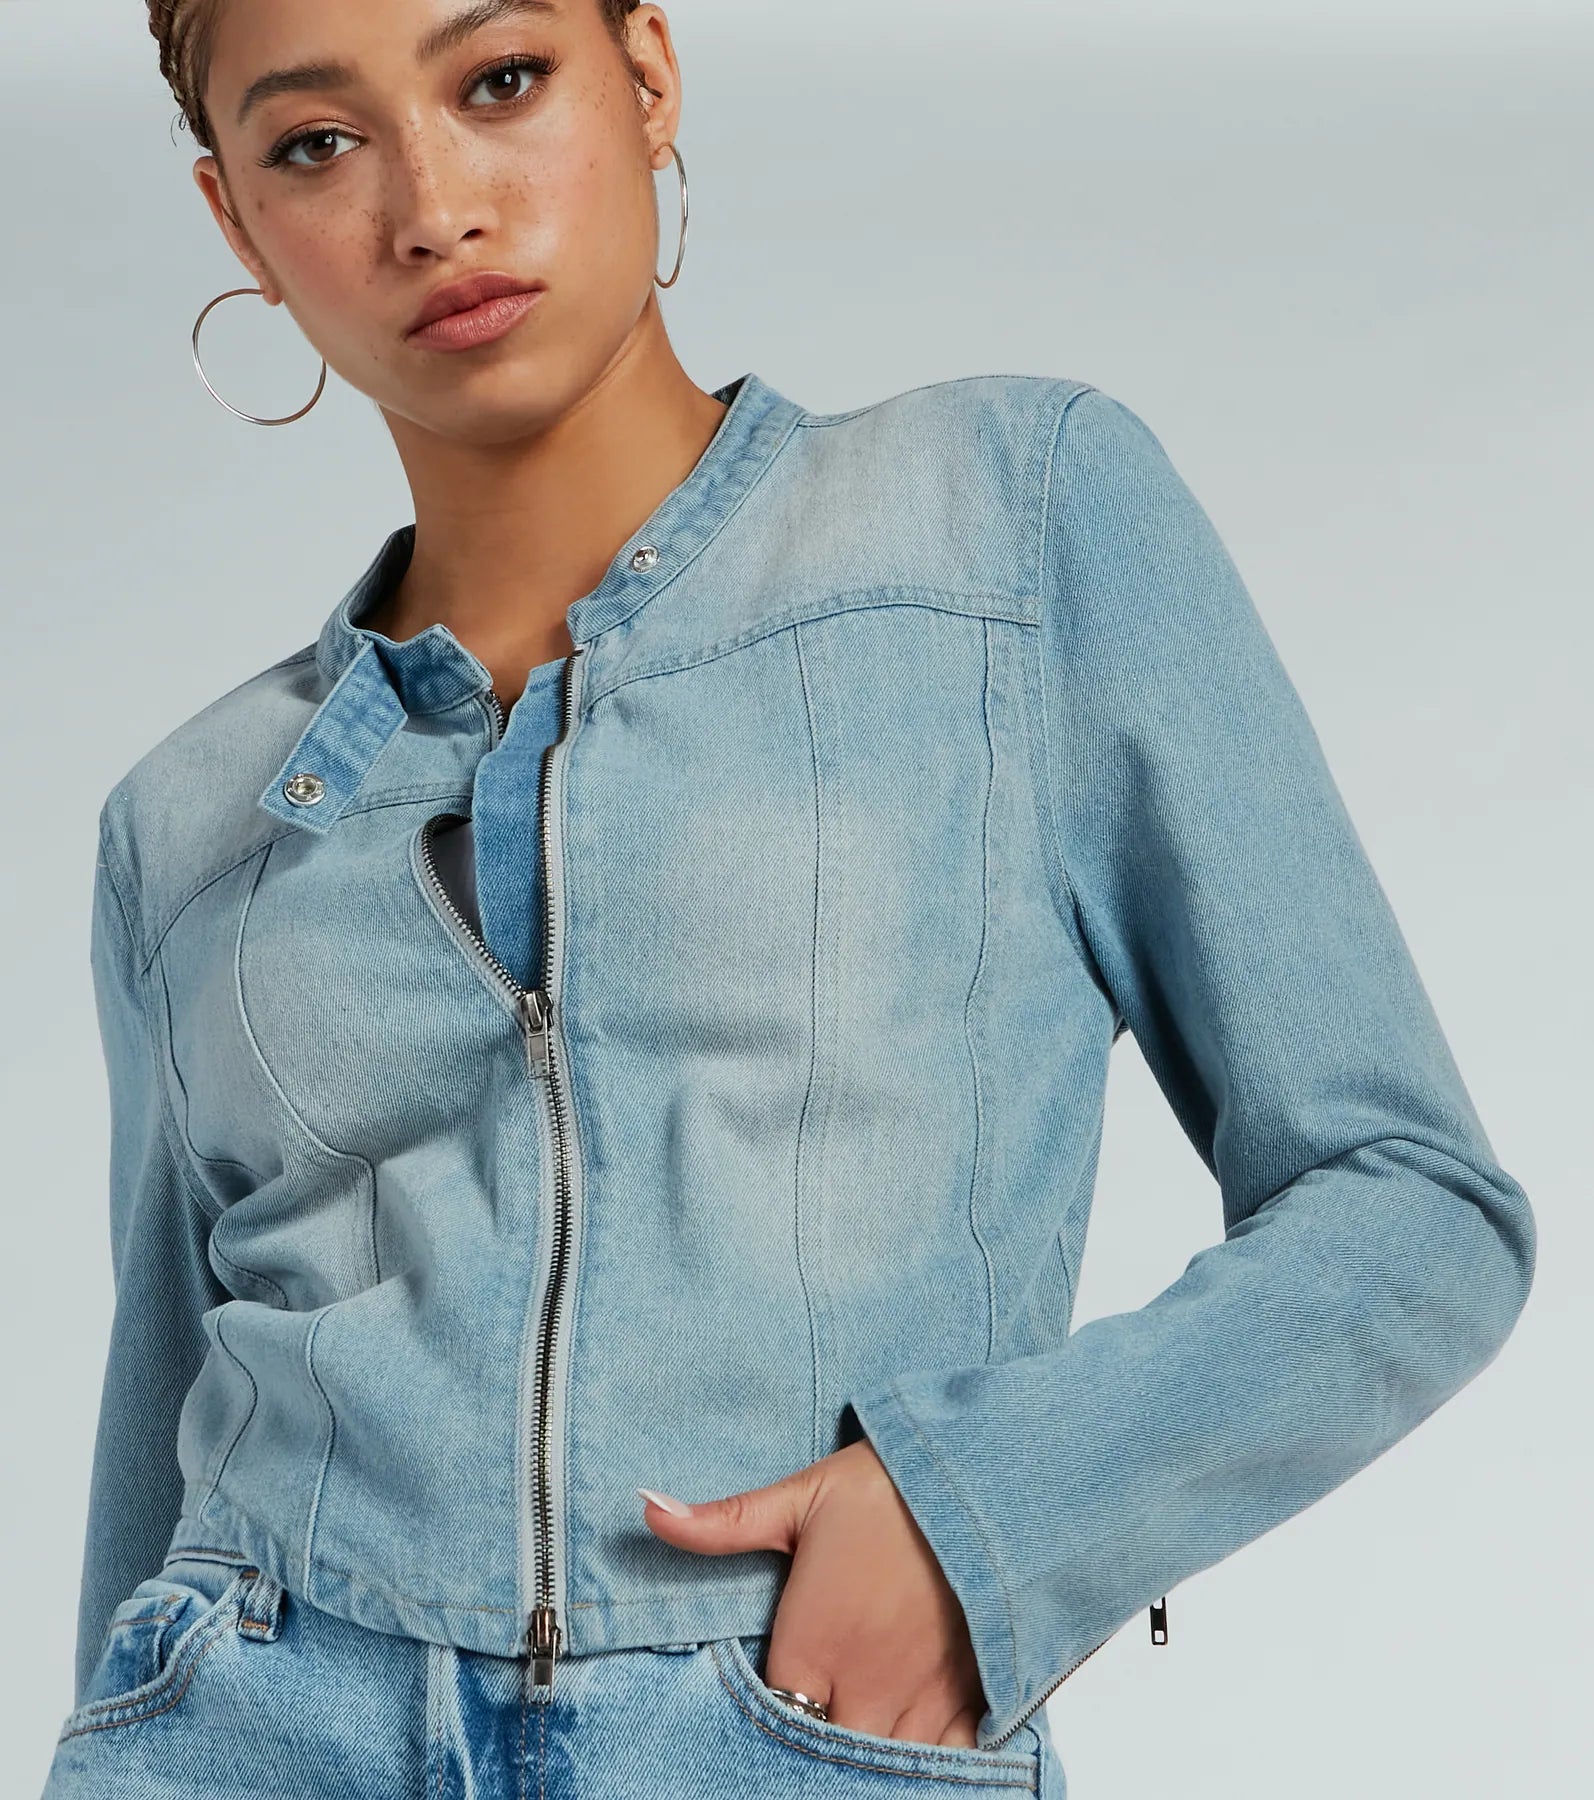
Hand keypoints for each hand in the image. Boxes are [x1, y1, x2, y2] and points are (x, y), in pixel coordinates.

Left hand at [637, 1439, 988, 1748]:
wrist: (987, 1474)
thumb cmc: (889, 1485)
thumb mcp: (801, 1496)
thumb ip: (724, 1522)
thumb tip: (647, 1509)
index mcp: (816, 1643)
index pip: (774, 1720)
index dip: (767, 1719)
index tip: (771, 1698)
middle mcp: (868, 1684)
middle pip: (828, 1756)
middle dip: (815, 1745)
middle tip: (814, 1709)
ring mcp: (925, 1695)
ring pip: (887, 1766)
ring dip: (867, 1754)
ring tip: (852, 1724)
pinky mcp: (975, 1693)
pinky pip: (950, 1758)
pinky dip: (929, 1759)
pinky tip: (911, 1738)